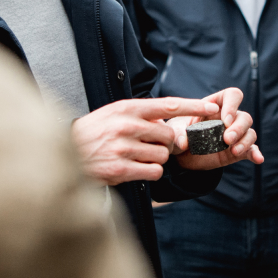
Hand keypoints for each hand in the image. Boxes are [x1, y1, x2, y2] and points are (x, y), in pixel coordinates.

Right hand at [71, 96, 220, 184]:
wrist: (64, 151)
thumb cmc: (95, 132)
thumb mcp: (116, 113)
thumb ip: (143, 115)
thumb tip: (171, 125)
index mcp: (128, 108)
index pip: (169, 104)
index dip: (193, 106)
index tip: (213, 107)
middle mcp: (126, 125)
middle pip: (169, 136)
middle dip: (166, 144)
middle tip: (152, 146)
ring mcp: (123, 147)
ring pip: (162, 156)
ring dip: (156, 159)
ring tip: (136, 157)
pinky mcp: (120, 169)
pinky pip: (154, 172)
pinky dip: (150, 172)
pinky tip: (135, 168)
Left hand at [172, 86, 263, 169]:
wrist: (182, 154)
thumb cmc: (179, 133)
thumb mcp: (174, 130)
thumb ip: (178, 133)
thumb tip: (183, 142)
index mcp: (215, 105)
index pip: (232, 96)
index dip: (232, 105)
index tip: (225, 119)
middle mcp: (229, 118)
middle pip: (244, 116)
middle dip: (238, 127)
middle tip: (227, 139)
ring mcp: (235, 134)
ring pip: (250, 132)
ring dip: (245, 141)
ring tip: (234, 150)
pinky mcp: (237, 150)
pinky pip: (251, 150)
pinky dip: (256, 153)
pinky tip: (257, 158)